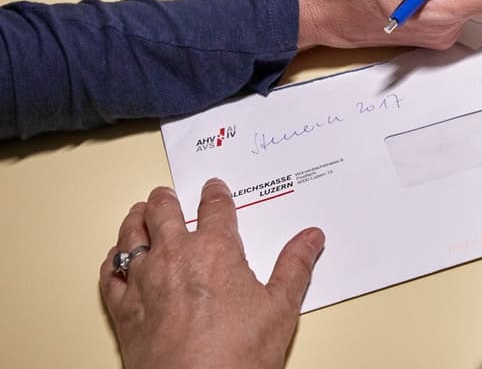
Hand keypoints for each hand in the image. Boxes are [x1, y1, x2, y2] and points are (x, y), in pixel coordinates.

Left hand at [100, 179, 324, 368]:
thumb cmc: (236, 357)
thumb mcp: (280, 309)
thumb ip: (295, 266)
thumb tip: (312, 237)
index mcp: (215, 250)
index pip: (214, 208)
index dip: (215, 194)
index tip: (214, 188)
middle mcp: (175, 257)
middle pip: (163, 212)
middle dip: (166, 199)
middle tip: (166, 194)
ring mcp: (144, 282)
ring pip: (131, 236)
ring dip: (136, 220)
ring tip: (139, 212)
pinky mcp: (124, 310)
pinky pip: (111, 275)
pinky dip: (114, 260)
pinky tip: (117, 258)